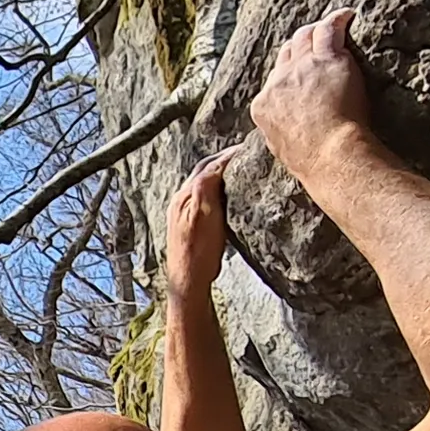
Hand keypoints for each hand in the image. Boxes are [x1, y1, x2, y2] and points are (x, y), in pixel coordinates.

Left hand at [166, 152, 237, 300]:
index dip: (228, 155)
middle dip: (224, 160)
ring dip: (221, 174)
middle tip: (245, 154)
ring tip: (240, 170)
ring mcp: (183, 213)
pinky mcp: (190, 226)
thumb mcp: (205, 215)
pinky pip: (205, 198)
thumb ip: (207, 186)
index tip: (248, 148)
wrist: (188, 282)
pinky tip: (229, 195)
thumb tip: (218, 163)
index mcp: (184, 195)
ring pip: (204, 184)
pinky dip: (218, 189)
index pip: (208, 166)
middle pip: (204, 171)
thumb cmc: (198, 253)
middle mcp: (181, 201)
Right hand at [250, 8, 374, 176]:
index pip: (273, 79)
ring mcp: (303, 67)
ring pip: (304, 37)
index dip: (287, 73)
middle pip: (286, 54)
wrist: (330, 155)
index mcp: (264, 105)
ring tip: (328, 26)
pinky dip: (337, 19)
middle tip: (311, 45)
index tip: (297, 74)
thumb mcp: (282, 149)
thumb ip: (279, 131)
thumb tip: (285, 132)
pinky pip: (329, 29)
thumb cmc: (312, 161)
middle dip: (298, 49)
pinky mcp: (327, 59)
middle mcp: (279, 81)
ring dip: (315, 31)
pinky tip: (347, 15)